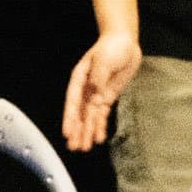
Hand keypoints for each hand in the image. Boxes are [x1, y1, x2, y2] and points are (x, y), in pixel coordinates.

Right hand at [62, 29, 139, 151]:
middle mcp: (85, 89)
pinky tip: (98, 138)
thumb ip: (98, 76)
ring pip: (89, 117)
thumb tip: (95, 91)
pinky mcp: (107, 97)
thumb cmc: (111, 47)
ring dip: (87, 132)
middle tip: (74, 147)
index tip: (67, 132)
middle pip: (79, 113)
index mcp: (79, 79)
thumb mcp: (103, 59)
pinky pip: (102, 114)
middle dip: (77, 130)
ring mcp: (96, 94)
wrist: (124, 43)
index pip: (72, 102)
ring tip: (84, 148)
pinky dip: (100, 126)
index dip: (70, 118)